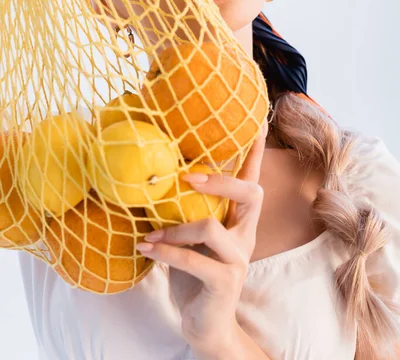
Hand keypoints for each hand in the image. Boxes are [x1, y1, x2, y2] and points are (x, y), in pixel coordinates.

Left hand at [136, 120, 268, 352]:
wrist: (206, 325)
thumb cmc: (195, 275)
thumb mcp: (192, 239)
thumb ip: (187, 212)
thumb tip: (157, 178)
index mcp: (239, 222)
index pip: (251, 181)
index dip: (255, 153)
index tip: (258, 123)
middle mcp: (246, 236)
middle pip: (249, 194)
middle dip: (219, 180)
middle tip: (185, 176)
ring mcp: (238, 259)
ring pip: (210, 226)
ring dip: (175, 228)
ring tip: (150, 232)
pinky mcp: (225, 282)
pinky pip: (193, 259)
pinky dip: (165, 251)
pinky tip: (145, 247)